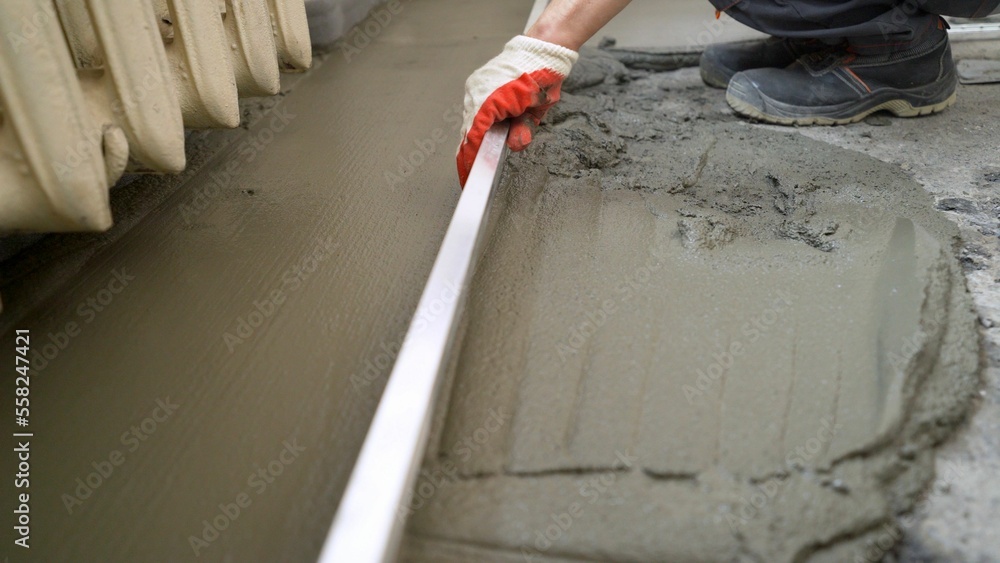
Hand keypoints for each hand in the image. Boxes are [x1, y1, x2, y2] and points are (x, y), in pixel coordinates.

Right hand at [457, 35, 577, 186]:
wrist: (543, 48)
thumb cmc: (543, 75)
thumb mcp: (538, 108)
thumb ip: (523, 129)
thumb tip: (513, 145)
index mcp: (491, 98)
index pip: (474, 135)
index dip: (470, 157)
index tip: (469, 175)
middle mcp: (478, 92)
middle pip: (469, 130)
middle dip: (473, 150)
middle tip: (472, 172)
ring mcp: (476, 88)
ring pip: (471, 120)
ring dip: (479, 135)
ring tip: (482, 151)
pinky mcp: (478, 84)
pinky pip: (474, 109)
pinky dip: (480, 123)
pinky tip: (490, 129)